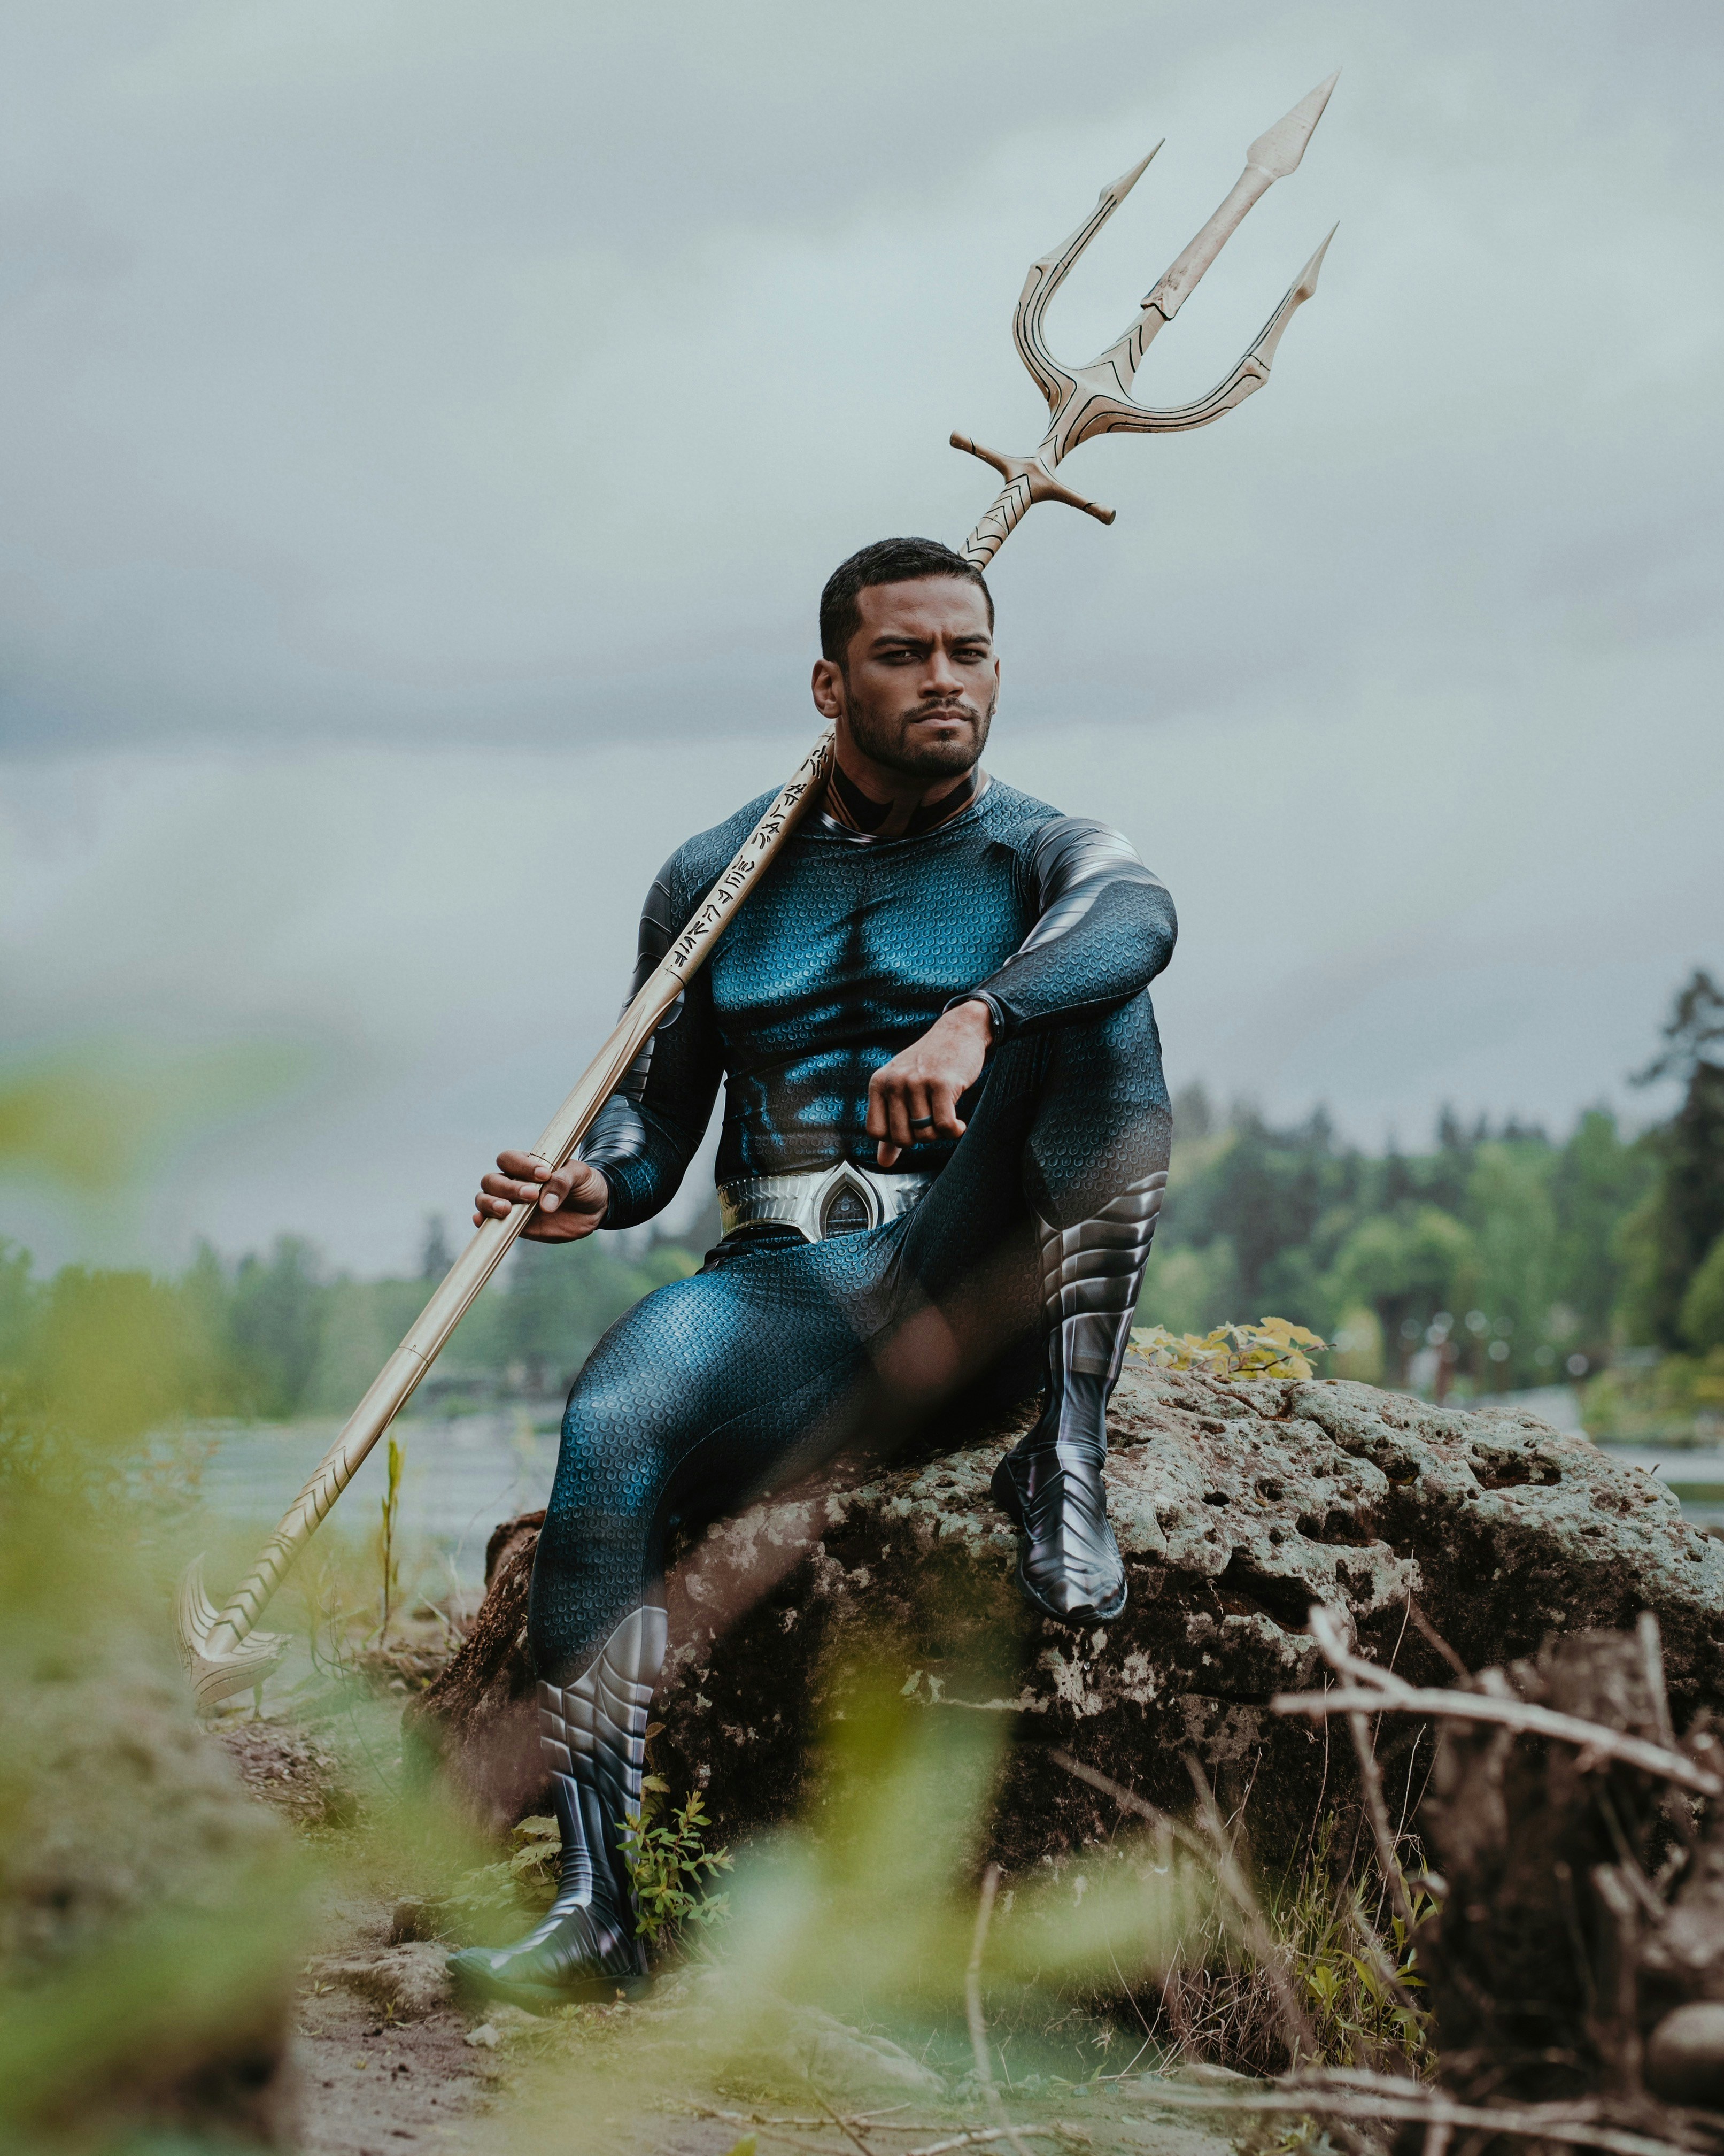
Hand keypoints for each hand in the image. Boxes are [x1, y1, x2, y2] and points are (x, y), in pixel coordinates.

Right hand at [474, 1150, 609, 1242]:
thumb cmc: (584, 1184)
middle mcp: (513, 1182)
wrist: (595, 1208)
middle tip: (531, 1194)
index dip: (521, 1166)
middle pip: (492, 1180)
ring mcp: (512, 1204)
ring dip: (490, 1203)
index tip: (544, 1175)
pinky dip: (481, 1220)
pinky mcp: (514, 1224)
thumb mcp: (580, 1175)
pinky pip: (491, 1222)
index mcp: (527, 1165)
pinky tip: (481, 1220)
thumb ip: (562, 1182)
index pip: (509, 1159)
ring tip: (506, 1209)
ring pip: (485, 1199)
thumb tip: (545, 1205)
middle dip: (508, 1187)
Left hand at [867, 1000, 994, 1167]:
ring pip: (924, 1134)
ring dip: (940, 1133)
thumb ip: (891, 1125)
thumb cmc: (930, 1064)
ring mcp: (917, 1082)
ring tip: (946, 1117)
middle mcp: (894, 1082)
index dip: (896, 1137)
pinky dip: (954, 1131)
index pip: (876, 1132)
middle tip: (933, 1123)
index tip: (912, 1125)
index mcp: (879, 1083)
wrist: (958, 1031)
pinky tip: (959, 1124)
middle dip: (920, 1138)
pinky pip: (944, 1126)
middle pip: (901, 1138)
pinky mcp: (942, 1083)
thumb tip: (883, 1162)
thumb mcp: (903, 1089)